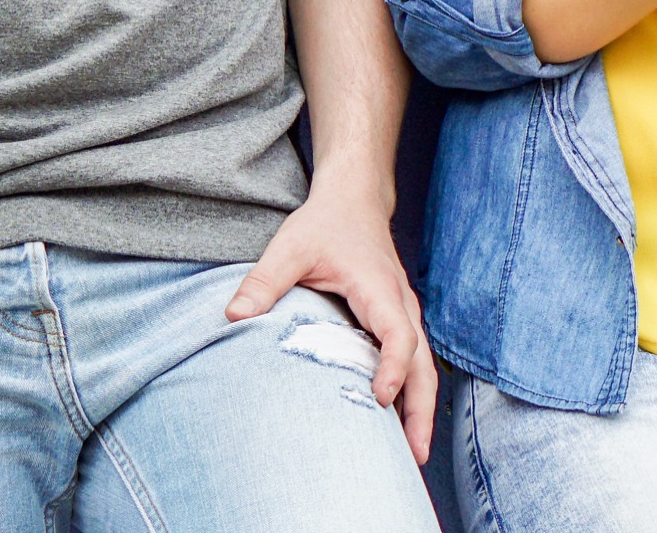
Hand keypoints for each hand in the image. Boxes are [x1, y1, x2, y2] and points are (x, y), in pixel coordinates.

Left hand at [226, 181, 439, 462]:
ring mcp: (404, 314)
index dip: (392, 367)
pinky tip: (399, 422)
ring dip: (420, 408)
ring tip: (414, 454)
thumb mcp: (290, 247)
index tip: (380, 397)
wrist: (354, 201)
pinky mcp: (398, 320)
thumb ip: (264, 281)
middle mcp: (401, 305)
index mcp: (379, 289)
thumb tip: (232, 316)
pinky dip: (412, 393)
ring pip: (423, 367)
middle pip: (422, 364)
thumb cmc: (324, 224)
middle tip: (415, 455)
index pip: (396, 334)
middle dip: (420, 409)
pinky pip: (412, 362)